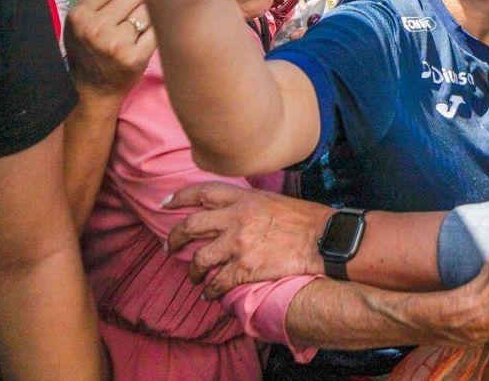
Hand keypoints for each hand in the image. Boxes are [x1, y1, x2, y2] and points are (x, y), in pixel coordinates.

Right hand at [63, 0, 155, 103]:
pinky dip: (154, 29)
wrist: (94, 89)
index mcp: (79, 15)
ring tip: (136, 26)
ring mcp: (117, 44)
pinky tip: (144, 37)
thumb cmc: (88, 48)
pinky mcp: (136, 57)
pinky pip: (156, 27)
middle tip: (131, 13)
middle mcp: (96, 29)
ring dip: (146, 13)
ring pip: (148, 7)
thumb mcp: (80, 19)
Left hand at [164, 182, 326, 297]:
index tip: (166, 203)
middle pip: (191, 225)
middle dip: (174, 238)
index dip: (180, 197)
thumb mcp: (273, 200)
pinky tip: (210, 294)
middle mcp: (236, 218)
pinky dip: (210, 291)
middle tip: (168, 247)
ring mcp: (239, 244)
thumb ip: (249, 204)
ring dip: (192, 270)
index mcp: (244, 199)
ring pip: (199, 258)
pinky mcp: (245, 268)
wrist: (322, 239)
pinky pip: (217, 282)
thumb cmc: (304, 219)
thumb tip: (234, 211)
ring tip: (193, 277)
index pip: (203, 192)